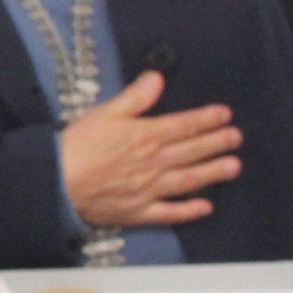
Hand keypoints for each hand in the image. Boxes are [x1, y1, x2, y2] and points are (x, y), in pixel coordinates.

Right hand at [58, 69, 241, 229]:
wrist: (56, 182)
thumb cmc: (77, 146)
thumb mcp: (105, 112)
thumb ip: (135, 98)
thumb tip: (157, 79)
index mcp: (146, 136)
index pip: (184, 125)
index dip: (207, 119)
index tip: (225, 114)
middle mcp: (153, 163)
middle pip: (192, 151)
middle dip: (216, 143)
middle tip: (236, 138)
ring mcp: (149, 189)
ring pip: (188, 180)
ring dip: (213, 173)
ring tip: (233, 166)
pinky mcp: (139, 211)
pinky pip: (170, 213)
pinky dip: (189, 211)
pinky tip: (206, 207)